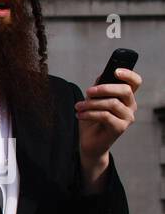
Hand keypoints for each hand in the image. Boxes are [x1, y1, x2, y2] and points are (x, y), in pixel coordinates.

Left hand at [76, 68, 140, 189]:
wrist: (90, 143)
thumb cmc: (92, 121)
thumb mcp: (93, 102)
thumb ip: (99, 90)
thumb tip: (101, 76)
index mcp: (126, 98)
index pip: (135, 82)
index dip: (128, 75)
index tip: (115, 70)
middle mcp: (130, 107)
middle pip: (125, 91)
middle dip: (104, 89)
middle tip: (87, 92)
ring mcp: (127, 118)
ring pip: (112, 103)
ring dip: (91, 104)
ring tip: (78, 107)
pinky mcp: (120, 128)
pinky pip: (105, 116)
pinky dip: (90, 114)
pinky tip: (79, 115)